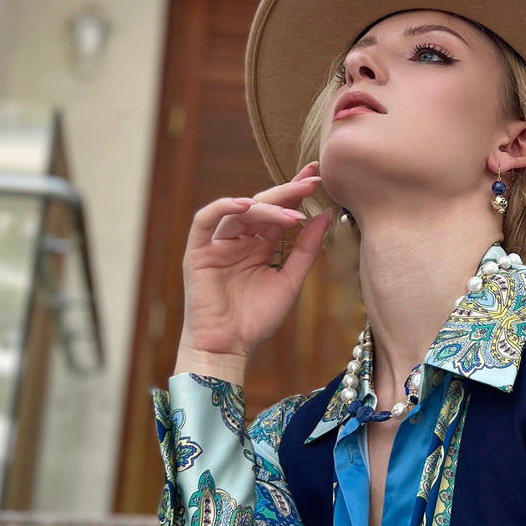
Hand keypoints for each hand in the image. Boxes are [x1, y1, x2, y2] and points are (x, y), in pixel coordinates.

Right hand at [174, 163, 331, 379]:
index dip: (296, 193)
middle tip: (311, 181)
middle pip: (262, 206)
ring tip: (291, 212)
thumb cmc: (257, 320)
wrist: (228, 348)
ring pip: (240, 211)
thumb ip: (306, 249)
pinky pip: (205, 220)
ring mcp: (218, 244)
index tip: (318, 176)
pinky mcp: (198, 251)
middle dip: (287, 191)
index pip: (279, 211)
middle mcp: (239, 240)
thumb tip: (326, 214)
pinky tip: (246, 204)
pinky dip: (223, 207)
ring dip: (266, 207)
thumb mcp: (290, 281)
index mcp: (260, 246)